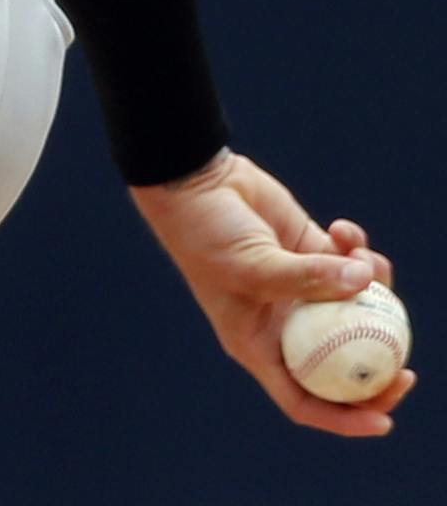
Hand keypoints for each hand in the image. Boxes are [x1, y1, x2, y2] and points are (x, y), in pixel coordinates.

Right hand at [131, 148, 414, 436]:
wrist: (194, 182)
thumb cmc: (207, 235)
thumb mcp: (253, 266)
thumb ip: (309, 277)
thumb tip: (365, 281)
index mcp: (258, 344)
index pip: (305, 399)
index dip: (345, 417)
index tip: (385, 419)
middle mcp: (283, 323)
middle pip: (341, 363)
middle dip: (377, 367)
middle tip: (407, 366)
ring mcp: (300, 289)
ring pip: (356, 309)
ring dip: (373, 290)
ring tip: (365, 260)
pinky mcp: (310, 252)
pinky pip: (352, 263)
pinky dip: (358, 249)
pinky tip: (343, 228)